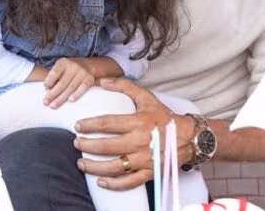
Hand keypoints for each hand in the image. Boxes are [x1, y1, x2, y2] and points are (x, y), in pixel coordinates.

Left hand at [43, 57, 94, 107]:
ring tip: (53, 105)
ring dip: (61, 98)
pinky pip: (82, 88)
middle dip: (53, 94)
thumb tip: (48, 93)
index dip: (48, 82)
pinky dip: (76, 94)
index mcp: (63, 62)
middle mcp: (73, 66)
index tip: (45, 90)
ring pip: (70, 87)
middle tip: (46, 102)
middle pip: (62, 83)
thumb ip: (54, 79)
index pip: (54, 73)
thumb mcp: (61, 69)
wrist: (87, 66)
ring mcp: (82, 72)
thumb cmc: (69, 70)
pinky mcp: (89, 79)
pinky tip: (70, 100)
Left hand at [73, 78, 193, 189]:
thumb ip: (125, 87)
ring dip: (94, 166)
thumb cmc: (164, 117)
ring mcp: (144, 159)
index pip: (108, 123)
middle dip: (87, 146)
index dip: (89, 125)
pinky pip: (128, 182)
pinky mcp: (149, 172)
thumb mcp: (147, 98)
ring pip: (114, 167)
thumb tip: (103, 81)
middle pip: (107, 146)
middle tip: (76, 143)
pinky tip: (100, 181)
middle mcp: (140, 141)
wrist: (188, 136)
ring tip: (81, 163)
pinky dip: (112, 184)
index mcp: (138, 122)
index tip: (78, 126)